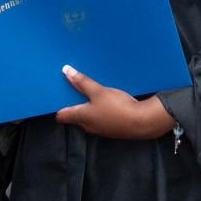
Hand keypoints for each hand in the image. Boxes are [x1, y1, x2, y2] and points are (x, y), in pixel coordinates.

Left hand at [55, 65, 175, 139]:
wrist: (143, 122)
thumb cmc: (118, 108)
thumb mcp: (99, 91)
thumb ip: (82, 82)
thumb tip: (66, 71)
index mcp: (81, 117)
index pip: (61, 116)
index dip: (57, 105)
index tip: (57, 94)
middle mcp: (88, 126)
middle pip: (75, 115)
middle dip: (73, 102)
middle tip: (74, 87)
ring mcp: (100, 129)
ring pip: (88, 116)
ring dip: (88, 105)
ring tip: (91, 89)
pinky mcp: (111, 128)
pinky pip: (100, 117)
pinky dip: (99, 108)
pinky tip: (107, 99)